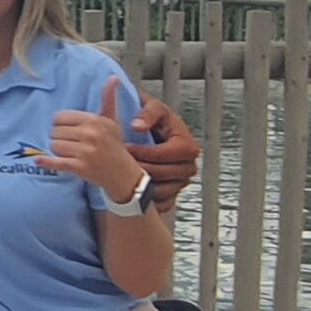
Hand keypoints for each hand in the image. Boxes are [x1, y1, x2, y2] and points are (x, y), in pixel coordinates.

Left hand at [35, 79, 143, 206]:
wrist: (123, 174)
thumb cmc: (114, 146)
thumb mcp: (112, 121)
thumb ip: (108, 98)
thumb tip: (114, 77)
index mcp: (94, 120)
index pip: (59, 117)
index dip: (62, 125)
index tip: (71, 132)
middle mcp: (90, 134)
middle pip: (54, 132)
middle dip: (60, 139)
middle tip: (73, 145)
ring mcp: (84, 152)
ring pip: (54, 146)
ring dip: (58, 151)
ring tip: (72, 154)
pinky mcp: (79, 167)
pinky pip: (57, 162)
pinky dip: (46, 162)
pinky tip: (38, 160)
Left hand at [131, 93, 200, 210]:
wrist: (156, 132)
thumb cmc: (157, 119)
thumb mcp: (154, 108)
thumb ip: (148, 112)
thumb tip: (137, 125)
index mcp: (187, 146)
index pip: (165, 155)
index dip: (145, 152)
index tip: (127, 147)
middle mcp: (188, 165)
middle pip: (163, 174)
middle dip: (140, 168)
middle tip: (121, 162)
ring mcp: (181, 181)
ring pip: (162, 190)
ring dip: (142, 184)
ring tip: (125, 174)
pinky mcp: (174, 193)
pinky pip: (162, 202)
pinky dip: (147, 199)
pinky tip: (133, 189)